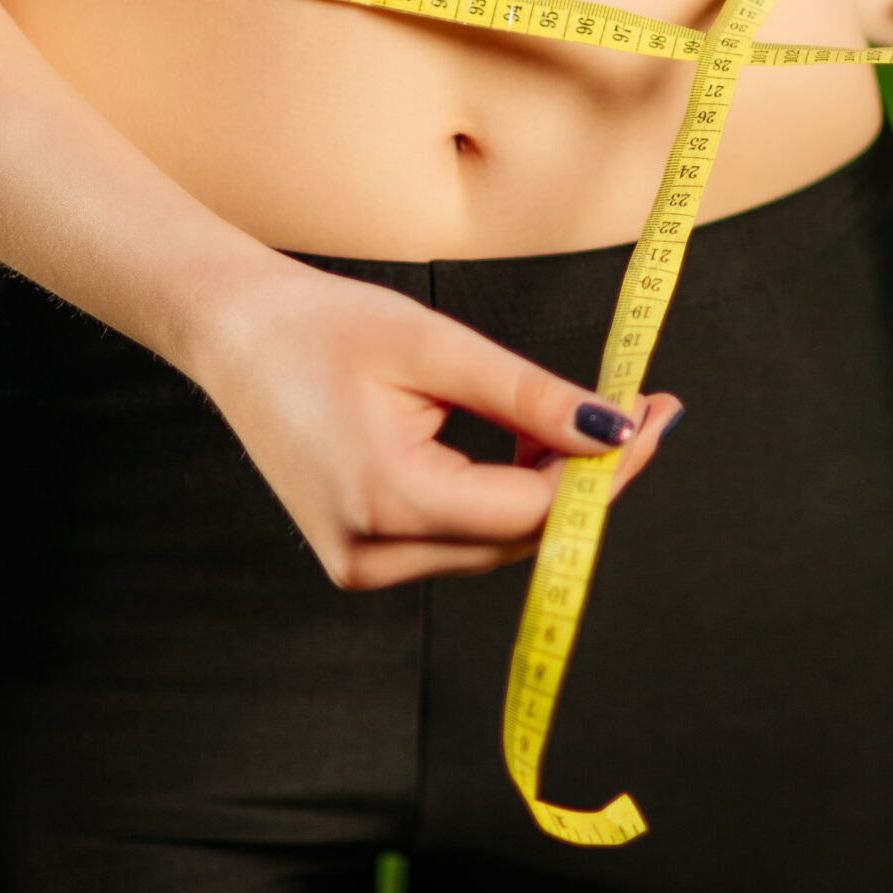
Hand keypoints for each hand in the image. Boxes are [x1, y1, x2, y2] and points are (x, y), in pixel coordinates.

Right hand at [191, 260, 681, 589]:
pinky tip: (526, 447)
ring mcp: (363, 565)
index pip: (534, 509)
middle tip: (642, 413)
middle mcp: (373, 555)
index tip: (659, 413)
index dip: (608, 468)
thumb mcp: (437, 346)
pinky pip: (462, 539)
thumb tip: (617, 430)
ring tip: (583, 421)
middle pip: (522, 537)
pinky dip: (505, 498)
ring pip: (497, 545)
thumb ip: (529, 398)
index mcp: (388, 500)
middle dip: (591, 481)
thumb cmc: (323, 327)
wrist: (232, 335)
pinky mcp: (363, 557)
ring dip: (551, 491)